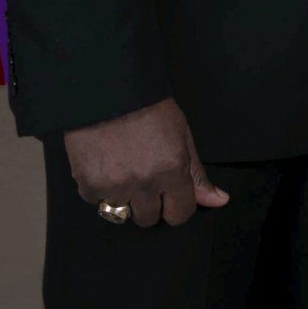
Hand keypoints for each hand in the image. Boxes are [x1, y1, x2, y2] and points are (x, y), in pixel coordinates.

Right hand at [63, 96, 228, 227]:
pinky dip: (100, 188)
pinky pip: (97, 202)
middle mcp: (144, 183)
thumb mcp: (181, 134)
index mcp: (172, 170)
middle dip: (149, 203)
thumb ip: (196, 173)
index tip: (170, 193)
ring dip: (124, 198)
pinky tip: (104, 162)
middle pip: (149, 219)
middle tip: (144, 174)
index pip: (180, 214)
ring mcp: (115, 187)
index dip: (176, 204)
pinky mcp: (88, 186)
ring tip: (123, 167)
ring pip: (122, 214)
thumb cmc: (149, 107)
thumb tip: (218, 201)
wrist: (109, 89)